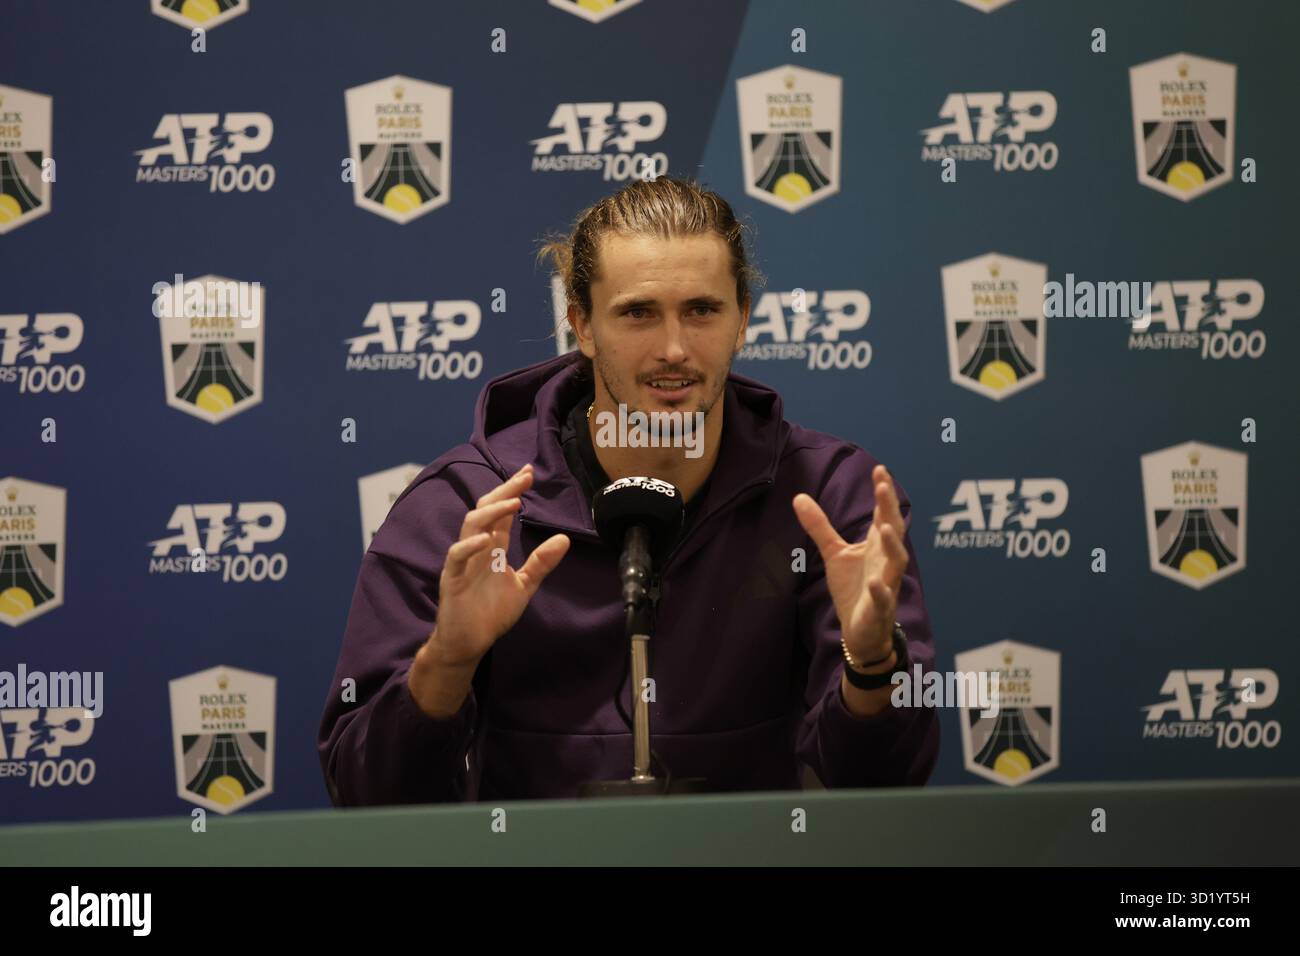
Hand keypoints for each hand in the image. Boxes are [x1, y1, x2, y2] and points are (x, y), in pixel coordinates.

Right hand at [424, 463, 570, 667]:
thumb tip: (565, 538)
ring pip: (469, 526)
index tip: (529, 473)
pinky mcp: (451, 579)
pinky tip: (485, 540)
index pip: (502, 512)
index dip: (513, 491)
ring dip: (490, 512)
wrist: (469, 643)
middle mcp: (476, 548)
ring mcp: (462, 562)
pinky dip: (469, 546)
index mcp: (492, 547)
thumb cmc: (491, 613)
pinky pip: (456, 556)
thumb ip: (541, 563)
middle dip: (504, 491)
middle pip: (486, 510)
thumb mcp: (523, 585)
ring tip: (512, 502)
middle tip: (524, 477)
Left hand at [792, 464, 909, 664]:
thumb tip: (798, 497)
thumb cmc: (854, 588)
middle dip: (890, 509)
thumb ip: (820, 526)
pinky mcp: (879, 608)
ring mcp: (886, 584)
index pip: (883, 514)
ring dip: (892, 545)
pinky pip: (883, 599)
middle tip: (883, 486)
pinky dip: (880, 591)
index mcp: (877, 546)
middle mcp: (885, 561)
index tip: (879, 469)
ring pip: (896, 562)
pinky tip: (875, 582)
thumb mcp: (834, 553)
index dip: (883, 493)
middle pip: (893, 531)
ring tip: (884, 527)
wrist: (861, 630)